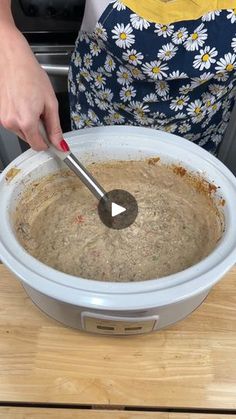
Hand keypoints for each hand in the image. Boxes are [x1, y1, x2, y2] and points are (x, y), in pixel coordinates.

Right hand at [0, 27, 63, 150]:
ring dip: (30, 124)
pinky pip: (15, 123)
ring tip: (32, 105)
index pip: (38, 146)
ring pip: (22, 132)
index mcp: (26, 122)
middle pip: (30, 139)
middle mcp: (12, 123)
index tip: (54, 139)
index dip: (48, 143)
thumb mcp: (51, 103)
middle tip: (42, 113)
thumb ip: (55, 127)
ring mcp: (4, 119)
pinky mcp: (0, 114)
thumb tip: (60, 144)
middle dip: (39, 131)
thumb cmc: (30, 75)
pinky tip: (24, 103)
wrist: (13, 59)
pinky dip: (22, 118)